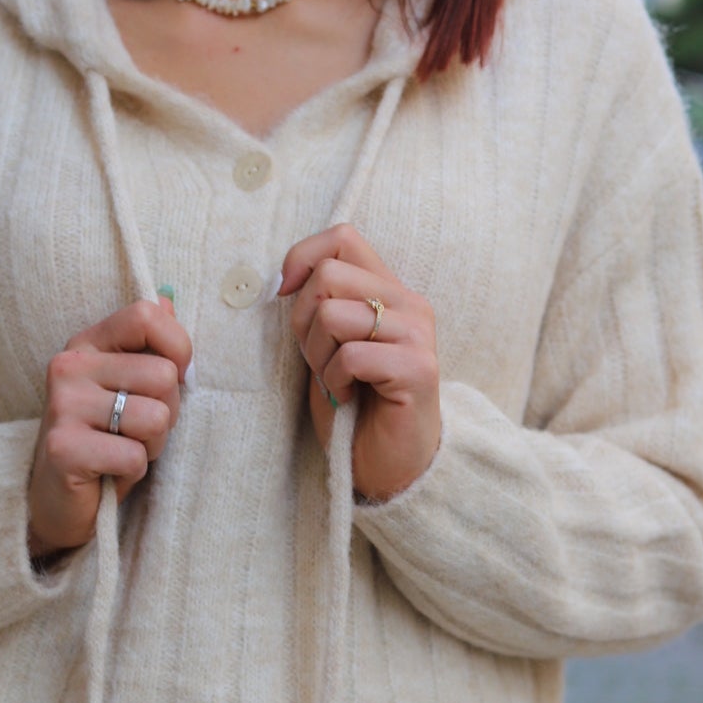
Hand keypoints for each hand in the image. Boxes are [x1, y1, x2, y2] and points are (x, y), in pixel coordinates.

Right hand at [27, 297, 191, 558]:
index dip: (179, 348)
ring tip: (122, 450)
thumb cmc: (105, 439)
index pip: (146, 315)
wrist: (61, 501)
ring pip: (156, 417)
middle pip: (163, 374)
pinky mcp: (64, 448)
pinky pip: (134, 455)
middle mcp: (68, 366)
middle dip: (167, 412)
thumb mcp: (128, 386)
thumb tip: (167, 300)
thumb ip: (148, 344)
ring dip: (152, 445)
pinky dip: (133, 471)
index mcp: (86, 344)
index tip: (174, 379)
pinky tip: (108, 472)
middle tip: (136, 432)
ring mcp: (62, 406)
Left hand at [278, 225, 439, 502]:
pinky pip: (351, 355)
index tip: (287, 296)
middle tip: (319, 360)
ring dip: (318, 356)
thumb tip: (285, 279)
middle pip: (328, 275)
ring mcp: (418, 335)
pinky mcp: (418, 369)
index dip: (302, 258)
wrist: (390, 464)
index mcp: (388, 290)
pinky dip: (334, 380)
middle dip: (303, 322)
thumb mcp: (327, 343)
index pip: (342, 238)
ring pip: (334, 314)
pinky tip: (347, 396)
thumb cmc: (355, 403)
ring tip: (335, 380)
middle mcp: (409, 304)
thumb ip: (319, 304)